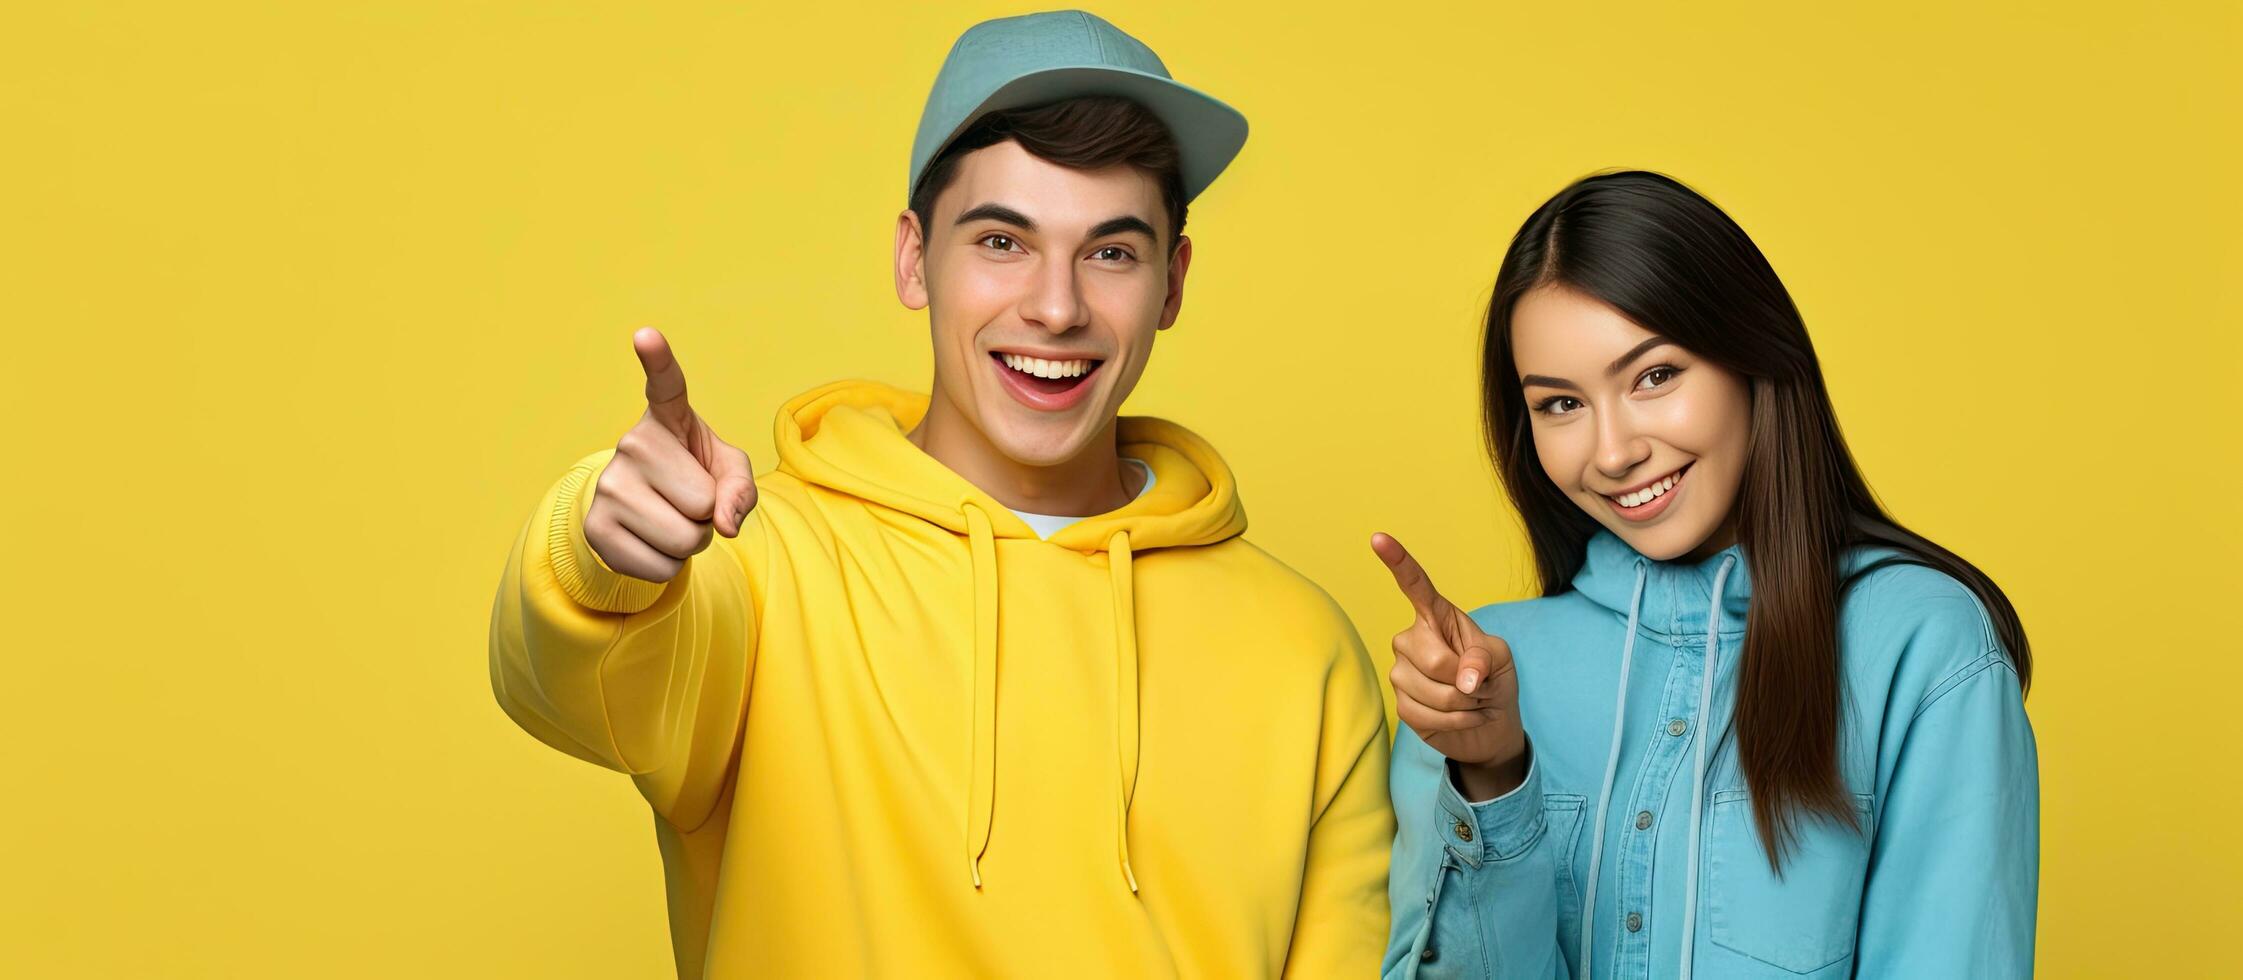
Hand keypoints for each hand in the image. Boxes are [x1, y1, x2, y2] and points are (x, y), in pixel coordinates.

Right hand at [583, 328, 756, 581]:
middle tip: (688, 503)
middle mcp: (632, 444)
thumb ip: (742, 489)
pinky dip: (670, 566)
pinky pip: (662, 568)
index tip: (646, 335)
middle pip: (703, 505)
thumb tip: (725, 524)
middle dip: (709, 517)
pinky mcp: (596, 528)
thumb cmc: (695, 480)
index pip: (665, 385)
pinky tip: (652, 542)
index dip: (658, 361)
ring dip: (692, 543)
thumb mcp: (730, 474)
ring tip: (672, 521)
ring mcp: (609, 486)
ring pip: (684, 541)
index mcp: (667, 419)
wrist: (644, 513)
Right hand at [1372, 533, 1527, 795]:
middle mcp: (1412, 639)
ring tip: (1472, 702)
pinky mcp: (1401, 703)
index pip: (1414, 586)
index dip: (1397, 562)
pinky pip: (1426, 714)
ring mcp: (1402, 671)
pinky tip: (1463, 717)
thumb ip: (1482, 660)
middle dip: (1463, 679)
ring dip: (1464, 704)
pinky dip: (1456, 721)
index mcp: (1437, 617)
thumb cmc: (1494, 681)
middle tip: (1479, 686)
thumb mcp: (1500, 660)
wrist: (1490, 724)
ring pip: (1430, 691)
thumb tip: (1464, 680)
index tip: (1378, 538)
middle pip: (1431, 658)